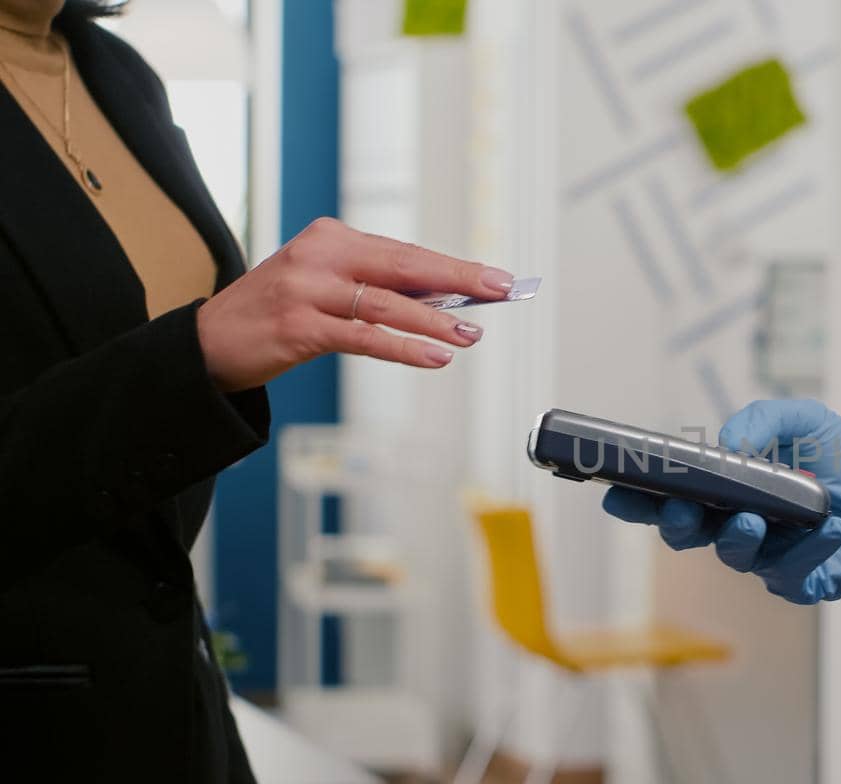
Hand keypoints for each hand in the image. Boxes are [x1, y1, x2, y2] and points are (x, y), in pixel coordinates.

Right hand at [197, 217, 513, 391]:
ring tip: (471, 334)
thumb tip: (445, 301)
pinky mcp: (298, 327)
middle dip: (458, 279)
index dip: (453, 267)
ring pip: (387, 303)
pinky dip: (404, 347)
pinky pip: (363, 338)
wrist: (208, 341)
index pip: (404, 252)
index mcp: (331, 238)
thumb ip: (376, 288)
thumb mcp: (324, 285)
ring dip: (435, 320)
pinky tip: (434, 356)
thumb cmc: (277, 313)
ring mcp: (307, 290)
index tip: (494, 278)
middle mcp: (319, 256)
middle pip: (403, 266)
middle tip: (499, 290)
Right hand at [602, 399, 840, 603]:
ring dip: (738, 539)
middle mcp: (738, 525)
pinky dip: (809, 551)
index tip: (615, 495)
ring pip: (734, 557)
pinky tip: (831, 529)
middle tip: (682, 510)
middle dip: (676, 524)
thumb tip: (727, 447)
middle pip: (688, 535)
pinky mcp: (802, 582)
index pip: (670, 498)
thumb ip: (759, 419)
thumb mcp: (802, 418)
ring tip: (753, 520)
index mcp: (726, 489)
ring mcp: (768, 557)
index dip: (639, 501)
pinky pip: (791, 575)